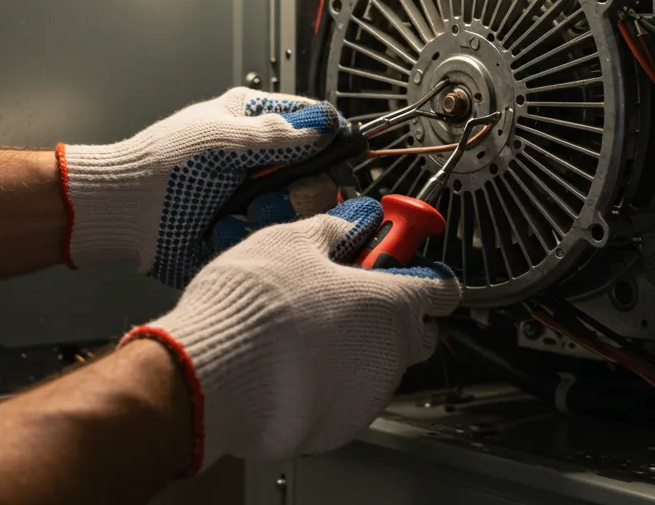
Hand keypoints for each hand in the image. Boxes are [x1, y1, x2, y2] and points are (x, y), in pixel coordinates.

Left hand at [58, 88, 342, 286]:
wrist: (125, 214)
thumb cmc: (162, 166)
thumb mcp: (221, 138)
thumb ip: (278, 133)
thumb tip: (325, 124)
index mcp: (256, 125)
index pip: (314, 125)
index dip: (330, 141)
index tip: (333, 156)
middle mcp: (263, 162)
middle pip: (320, 177)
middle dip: (298, 192)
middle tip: (270, 193)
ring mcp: (256, 200)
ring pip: (303, 214)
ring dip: (271, 216)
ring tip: (236, 214)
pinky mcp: (247, 233)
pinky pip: (274, 240)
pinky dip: (250, 236)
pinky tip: (223, 231)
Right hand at [121, 198, 461, 472]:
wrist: (212, 377)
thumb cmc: (256, 309)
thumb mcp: (292, 242)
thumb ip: (332, 231)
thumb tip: (349, 224)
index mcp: (393, 306)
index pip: (442, 288)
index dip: (424, 270)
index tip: (405, 260)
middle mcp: (391, 357)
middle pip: (415, 332)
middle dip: (393, 312)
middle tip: (352, 290)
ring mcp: (366, 399)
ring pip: (378, 367)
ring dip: (356, 346)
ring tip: (306, 326)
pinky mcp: (336, 430)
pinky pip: (345, 398)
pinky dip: (328, 381)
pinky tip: (291, 362)